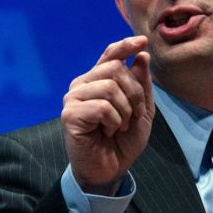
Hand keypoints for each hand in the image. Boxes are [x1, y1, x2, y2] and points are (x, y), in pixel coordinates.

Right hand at [61, 36, 154, 194]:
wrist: (109, 170)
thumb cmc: (122, 142)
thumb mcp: (141, 111)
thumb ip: (141, 84)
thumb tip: (141, 56)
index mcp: (98, 81)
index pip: (110, 55)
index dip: (125, 45)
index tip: (142, 41)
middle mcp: (83, 85)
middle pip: (115, 68)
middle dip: (135, 93)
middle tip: (134, 115)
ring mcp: (74, 98)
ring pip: (110, 86)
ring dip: (125, 110)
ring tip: (120, 126)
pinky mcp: (70, 114)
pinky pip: (102, 106)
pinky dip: (114, 120)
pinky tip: (109, 131)